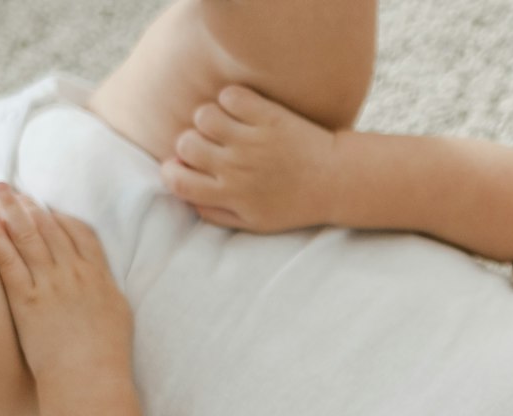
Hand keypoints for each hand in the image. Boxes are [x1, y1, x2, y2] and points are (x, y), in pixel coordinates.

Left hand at [0, 184, 131, 385]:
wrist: (90, 379)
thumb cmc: (107, 356)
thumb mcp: (117, 315)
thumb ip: (104, 290)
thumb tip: (96, 280)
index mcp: (101, 278)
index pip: (80, 235)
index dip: (60, 217)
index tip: (44, 207)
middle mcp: (76, 275)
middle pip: (50, 229)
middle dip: (27, 205)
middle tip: (9, 188)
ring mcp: (51, 286)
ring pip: (29, 239)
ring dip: (10, 212)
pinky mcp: (28, 300)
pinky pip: (10, 262)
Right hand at [160, 84, 339, 231]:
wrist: (338, 182)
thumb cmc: (295, 204)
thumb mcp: (256, 222)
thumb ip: (216, 213)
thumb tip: (184, 197)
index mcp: (230, 195)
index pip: (176, 180)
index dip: (173, 170)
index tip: (186, 165)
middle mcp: (236, 168)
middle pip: (185, 143)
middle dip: (193, 142)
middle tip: (213, 144)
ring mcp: (252, 141)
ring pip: (204, 116)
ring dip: (212, 117)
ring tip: (230, 125)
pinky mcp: (268, 117)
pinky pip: (230, 96)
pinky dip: (233, 97)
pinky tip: (245, 109)